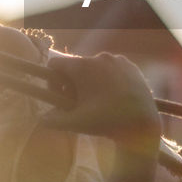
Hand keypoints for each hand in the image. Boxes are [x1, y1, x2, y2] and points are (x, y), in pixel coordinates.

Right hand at [38, 53, 160, 146]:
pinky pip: (112, 69)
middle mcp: (99, 58)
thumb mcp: (76, 123)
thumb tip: (40, 120)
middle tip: (79, 102)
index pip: (56, 64)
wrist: (141, 124)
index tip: (61, 96)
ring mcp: (117, 60)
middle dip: (73, 82)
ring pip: (95, 67)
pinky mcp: (131, 66)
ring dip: (91, 80)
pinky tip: (113, 96)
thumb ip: (53, 120)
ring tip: (97, 101)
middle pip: (76, 66)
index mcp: (83, 66)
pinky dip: (108, 79)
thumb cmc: (106, 122)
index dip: (53, 80)